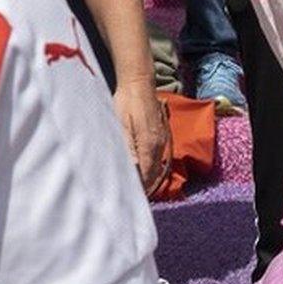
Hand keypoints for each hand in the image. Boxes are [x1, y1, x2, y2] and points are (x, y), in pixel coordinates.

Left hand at [114, 77, 171, 195]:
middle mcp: (159, 143)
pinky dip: (149, 166)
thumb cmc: (126, 102)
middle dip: (144, 186)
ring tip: (133, 188)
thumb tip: (132, 168)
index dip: (140, 189)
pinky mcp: (160, 133)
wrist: (138, 82)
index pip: (147, 174)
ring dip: (147, 177)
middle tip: (128, 199)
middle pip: (154, 172)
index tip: (130, 201)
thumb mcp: (121, 124)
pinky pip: (157, 156)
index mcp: (149, 143)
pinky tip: (139, 169)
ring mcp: (161, 138)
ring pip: (156, 165)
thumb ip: (127, 147)